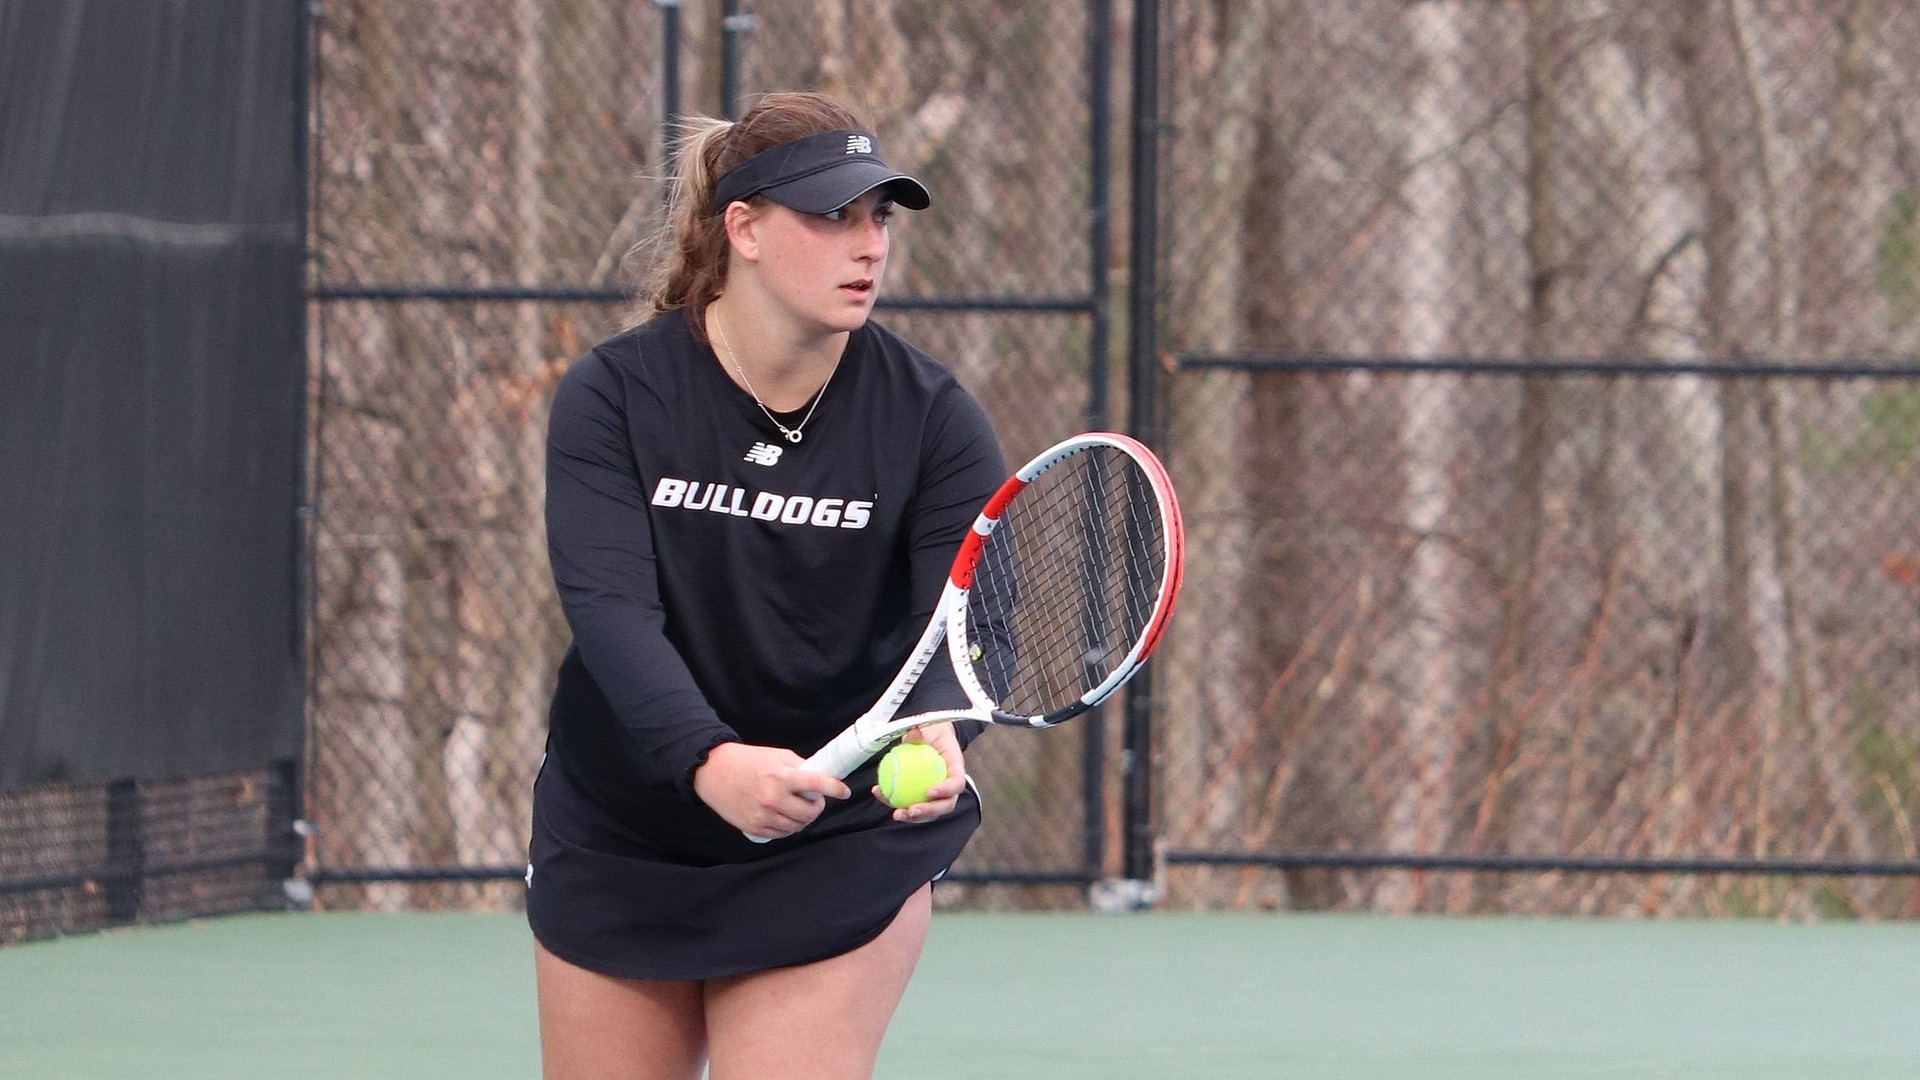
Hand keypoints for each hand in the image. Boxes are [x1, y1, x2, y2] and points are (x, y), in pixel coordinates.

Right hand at [694, 742, 850, 839]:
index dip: (835, 789)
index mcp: (781, 776)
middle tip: (813, 799)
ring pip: (797, 826)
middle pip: (810, 813)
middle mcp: (773, 798)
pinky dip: (788, 827)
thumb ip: (799, 767)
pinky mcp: (753, 827)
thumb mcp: (776, 756)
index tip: (844, 792)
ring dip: (803, 819)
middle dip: (816, 806)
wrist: (713, 771)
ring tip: (797, 807)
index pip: (816, 783)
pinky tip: (784, 816)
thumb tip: (820, 777)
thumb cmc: (747, 760)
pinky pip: (781, 834)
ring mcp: (763, 815)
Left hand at [874, 722, 967, 823]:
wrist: (929, 737)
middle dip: (929, 811)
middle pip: (945, 805)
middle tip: (912, 810)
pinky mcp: (921, 796)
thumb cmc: (932, 733)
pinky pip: (911, 802)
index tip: (929, 791)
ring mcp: (937, 794)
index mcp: (956, 769)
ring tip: (897, 814)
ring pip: (929, 811)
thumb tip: (914, 734)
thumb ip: (921, 733)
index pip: (957, 783)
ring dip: (913, 817)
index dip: (946, 790)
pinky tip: (880, 794)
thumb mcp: (928, 729)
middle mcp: (949, 786)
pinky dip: (895, 801)